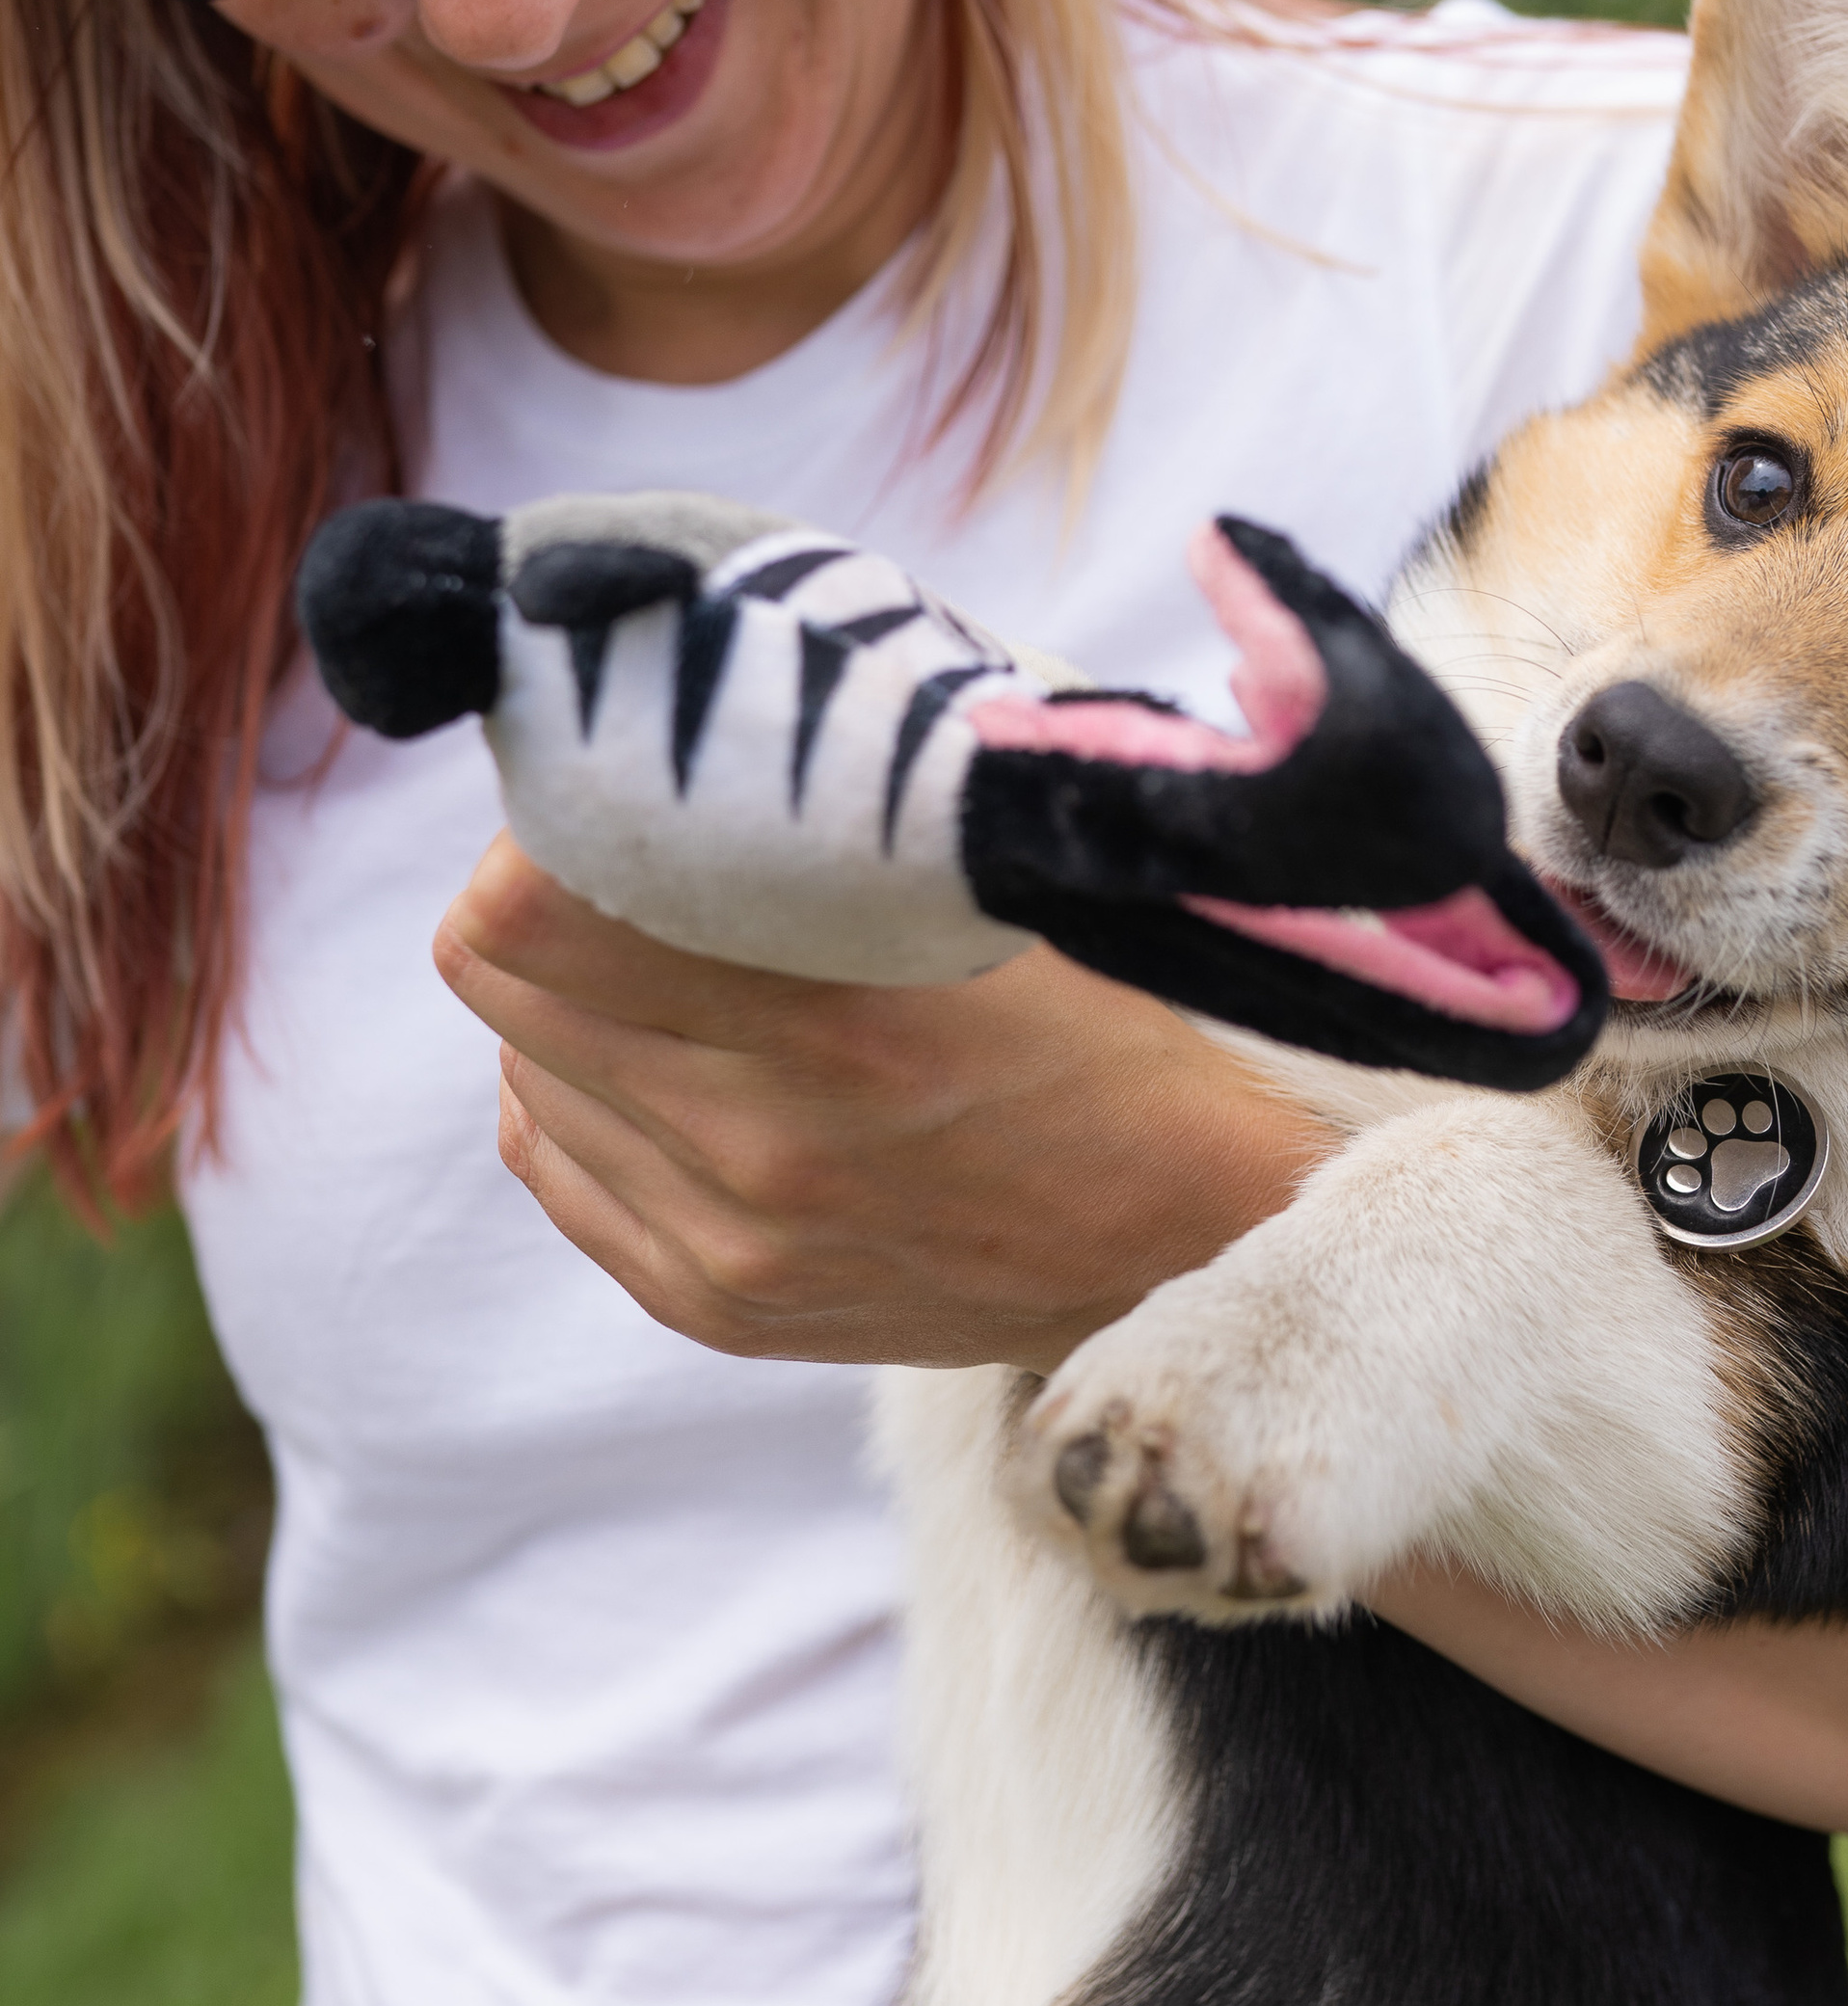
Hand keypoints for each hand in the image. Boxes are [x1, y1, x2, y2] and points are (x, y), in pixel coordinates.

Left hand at [433, 834, 1332, 1371]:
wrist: (1189, 1233)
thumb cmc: (1108, 1020)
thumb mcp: (995, 879)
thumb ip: (839, 805)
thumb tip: (679, 703)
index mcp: (837, 1020)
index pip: (527, 907)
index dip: (548, 820)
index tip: (611, 779)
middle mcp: (762, 1145)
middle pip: (500, 980)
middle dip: (547, 894)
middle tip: (636, 857)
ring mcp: (731, 1241)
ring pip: (523, 1069)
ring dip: (572, 1003)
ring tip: (679, 972)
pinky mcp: (717, 1302)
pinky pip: (554, 1167)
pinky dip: (582, 1099)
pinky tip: (672, 1064)